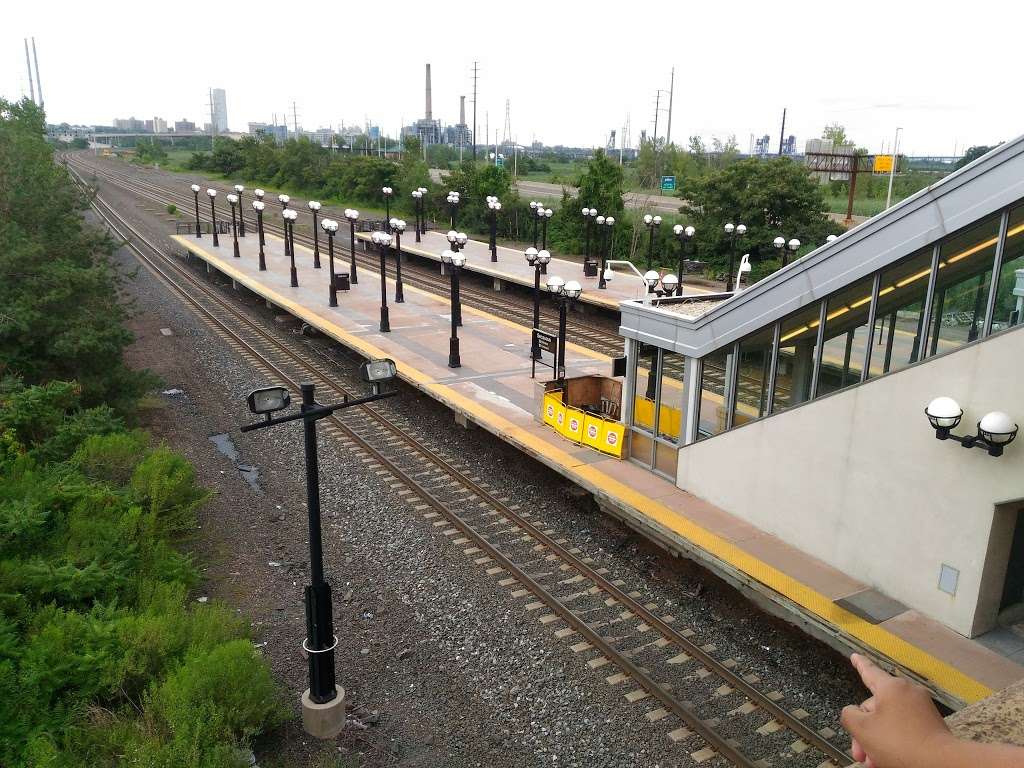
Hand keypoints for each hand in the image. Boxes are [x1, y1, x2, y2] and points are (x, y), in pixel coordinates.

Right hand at [841, 653, 951, 767]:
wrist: (942, 764)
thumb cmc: (899, 743)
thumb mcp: (863, 729)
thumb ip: (849, 716)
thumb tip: (853, 713)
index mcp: (891, 687)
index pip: (869, 671)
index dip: (859, 664)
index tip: (855, 656)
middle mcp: (908, 693)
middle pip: (876, 708)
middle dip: (865, 731)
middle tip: (859, 754)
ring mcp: (923, 709)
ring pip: (890, 722)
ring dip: (878, 741)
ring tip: (873, 762)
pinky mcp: (932, 726)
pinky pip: (906, 729)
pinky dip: (895, 742)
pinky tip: (888, 760)